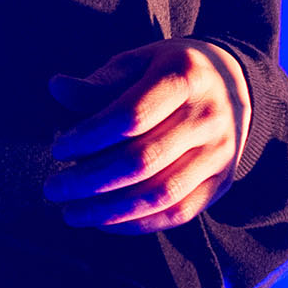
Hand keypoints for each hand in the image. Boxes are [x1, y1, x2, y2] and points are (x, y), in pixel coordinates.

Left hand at [45, 39, 250, 233]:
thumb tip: (57, 89)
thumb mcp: (138, 63)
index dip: (89, 137)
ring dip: (109, 211)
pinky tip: (104, 222)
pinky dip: (137, 224)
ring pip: (161, 194)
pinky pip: (178, 213)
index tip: (58, 149)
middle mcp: (208, 115)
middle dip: (90, 181)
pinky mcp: (221, 182)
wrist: (233, 85)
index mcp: (185, 75)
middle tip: (53, 188)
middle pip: (144, 160)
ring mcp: (219, 152)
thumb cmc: (170, 72)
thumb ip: (100, 83)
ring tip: (72, 212)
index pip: (131, 116)